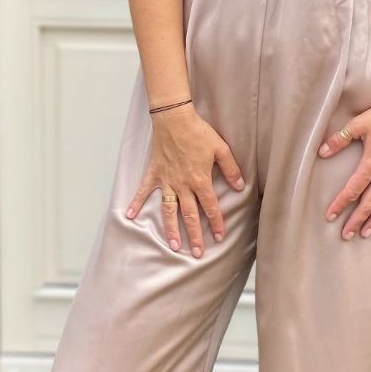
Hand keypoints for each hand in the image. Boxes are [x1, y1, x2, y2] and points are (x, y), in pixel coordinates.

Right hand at [125, 104, 244, 257]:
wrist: (174, 118)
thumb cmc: (198, 132)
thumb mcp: (221, 149)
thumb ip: (231, 169)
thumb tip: (240, 186)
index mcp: (200, 180)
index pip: (211, 207)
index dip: (217, 223)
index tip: (219, 237)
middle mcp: (183, 185)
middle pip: (190, 215)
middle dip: (195, 236)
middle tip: (197, 253)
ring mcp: (167, 181)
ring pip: (169, 210)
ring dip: (171, 229)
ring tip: (174, 245)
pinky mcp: (154, 173)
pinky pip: (144, 191)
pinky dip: (137, 203)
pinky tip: (130, 216)